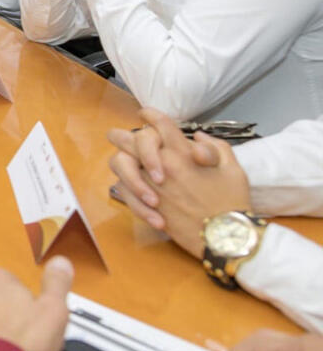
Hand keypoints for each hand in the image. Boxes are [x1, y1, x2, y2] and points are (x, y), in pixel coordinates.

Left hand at [107, 109, 250, 257]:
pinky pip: (122, 189)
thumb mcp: (233, 168)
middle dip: (124, 135)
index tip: (146, 114)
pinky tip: (134, 186)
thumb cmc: (232, 201)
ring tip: (129, 161)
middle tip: (127, 137)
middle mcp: (161, 165)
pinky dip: (126, 185)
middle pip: (128, 139)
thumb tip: (197, 137)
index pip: (160, 123)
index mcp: (183, 153)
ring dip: (123, 160)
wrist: (225, 237)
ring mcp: (149, 185)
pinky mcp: (144, 204)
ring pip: (118, 162)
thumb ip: (215, 148)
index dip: (151, 114)